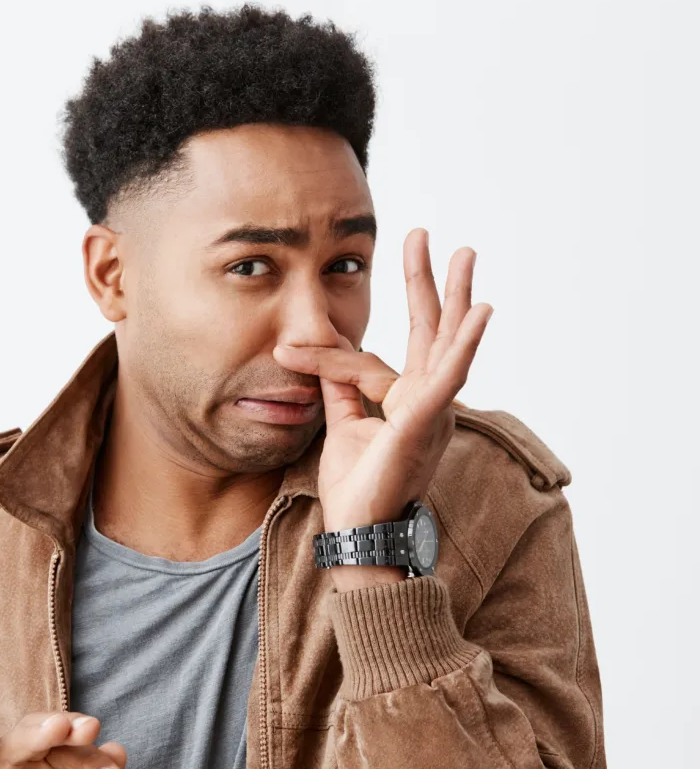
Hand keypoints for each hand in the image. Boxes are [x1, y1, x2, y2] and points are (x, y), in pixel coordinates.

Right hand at [0, 710, 127, 768]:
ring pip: (10, 750)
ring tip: (57, 727)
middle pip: (36, 736)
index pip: (66, 744)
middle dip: (61, 729)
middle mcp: (19, 766)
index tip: (107, 757)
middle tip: (87, 728)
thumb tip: (117, 751)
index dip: (85, 747)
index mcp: (48, 764)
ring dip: (33, 737)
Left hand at [273, 228, 492, 590]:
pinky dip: (464, 343)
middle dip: (431, 284)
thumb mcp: (342, 426)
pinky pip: (447, 376)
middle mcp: (427, 400)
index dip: (326, 352)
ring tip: (464, 256)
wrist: (358, 530)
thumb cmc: (358, 487)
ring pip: (446, 344)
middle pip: (431, 331)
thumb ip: (339, 389)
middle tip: (433, 238)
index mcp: (406, 401)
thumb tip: (320, 353)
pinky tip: (479, 312)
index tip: (289, 348)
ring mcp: (431, 410)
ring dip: (455, 297)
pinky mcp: (425, 421)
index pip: (370, 359)